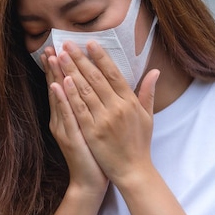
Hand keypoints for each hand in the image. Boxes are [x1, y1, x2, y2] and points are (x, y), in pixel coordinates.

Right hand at [41, 47, 108, 197]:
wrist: (90, 181)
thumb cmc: (94, 153)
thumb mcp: (90, 126)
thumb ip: (89, 106)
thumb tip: (92, 87)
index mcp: (68, 115)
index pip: (62, 86)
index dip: (59, 68)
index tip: (57, 48)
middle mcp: (62, 119)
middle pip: (57, 88)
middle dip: (54, 66)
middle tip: (49, 46)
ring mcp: (64, 127)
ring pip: (58, 97)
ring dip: (54, 76)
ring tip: (51, 57)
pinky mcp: (69, 136)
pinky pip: (66, 114)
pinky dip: (62, 99)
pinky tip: (59, 85)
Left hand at [55, 41, 159, 186]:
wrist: (133, 171)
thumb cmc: (140, 144)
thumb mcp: (147, 116)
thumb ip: (148, 93)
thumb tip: (155, 71)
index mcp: (130, 102)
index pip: (113, 73)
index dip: (101, 57)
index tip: (90, 43)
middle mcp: (117, 108)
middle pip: (96, 78)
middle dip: (80, 59)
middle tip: (67, 43)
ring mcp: (103, 120)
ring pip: (84, 90)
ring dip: (71, 71)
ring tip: (60, 56)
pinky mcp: (92, 132)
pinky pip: (78, 109)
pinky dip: (70, 95)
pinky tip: (61, 81)